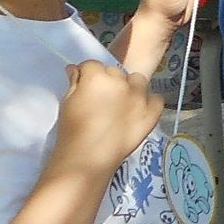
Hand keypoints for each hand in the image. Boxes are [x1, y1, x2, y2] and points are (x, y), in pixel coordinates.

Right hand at [54, 59, 162, 175]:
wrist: (88, 158)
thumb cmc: (72, 130)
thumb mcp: (67, 102)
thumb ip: (75, 82)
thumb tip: (76, 70)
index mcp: (97, 76)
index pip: (92, 65)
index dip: (88, 75)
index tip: (86, 87)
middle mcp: (121, 82)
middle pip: (116, 72)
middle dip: (109, 81)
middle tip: (103, 99)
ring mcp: (140, 96)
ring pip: (138, 81)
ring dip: (131, 88)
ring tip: (122, 104)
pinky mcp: (152, 112)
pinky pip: (156, 98)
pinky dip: (149, 102)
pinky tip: (139, 111)